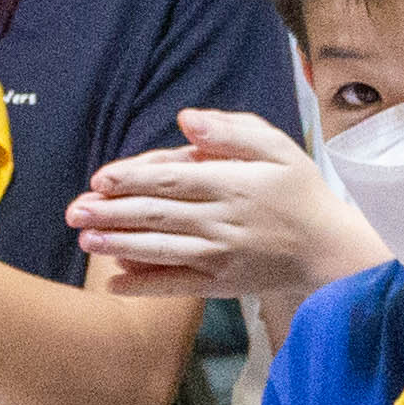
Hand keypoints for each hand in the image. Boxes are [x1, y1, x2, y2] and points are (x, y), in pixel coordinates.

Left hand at [70, 109, 389, 301]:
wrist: (328, 249)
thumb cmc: (300, 191)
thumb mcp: (276, 147)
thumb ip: (232, 130)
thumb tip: (187, 119)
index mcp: (233, 182)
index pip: (173, 178)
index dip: (133, 178)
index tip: (101, 178)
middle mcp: (223, 219)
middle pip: (159, 213)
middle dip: (113, 212)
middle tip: (75, 210)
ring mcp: (220, 254)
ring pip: (161, 248)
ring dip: (119, 245)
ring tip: (85, 239)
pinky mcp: (221, 283)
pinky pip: (177, 285)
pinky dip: (145, 285)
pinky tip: (114, 282)